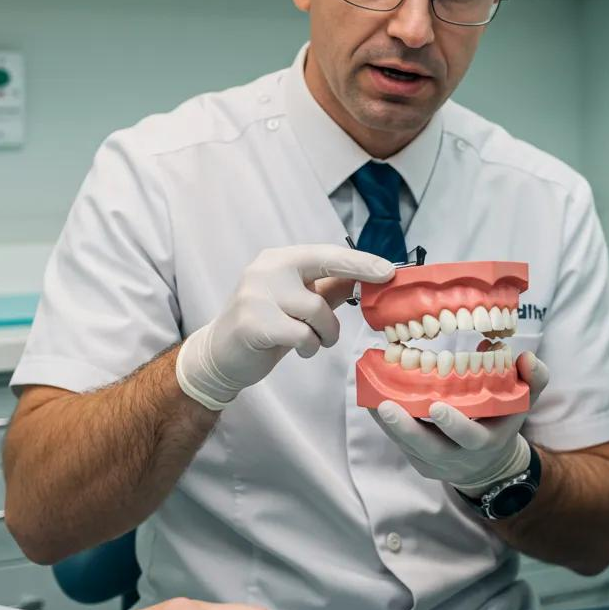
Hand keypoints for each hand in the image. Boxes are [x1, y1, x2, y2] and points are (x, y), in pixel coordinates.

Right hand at [177, 244, 393, 408]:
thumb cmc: (266, 326)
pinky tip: (301, 350)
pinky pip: (302, 335)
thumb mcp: (300, 304)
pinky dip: (310, 346)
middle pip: (326, 265)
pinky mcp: (252, 322)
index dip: (360, 260)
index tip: (389, 269)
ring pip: (317, 309)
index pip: (326, 254)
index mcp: (280, 260)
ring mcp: (256, 294)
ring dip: (326, 332)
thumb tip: (368, 280)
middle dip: (360, 272)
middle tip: (384, 280)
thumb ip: (330, 289)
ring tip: (316, 341)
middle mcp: (267, 269)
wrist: (219, 355)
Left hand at [370, 351, 548, 492]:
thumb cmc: (503, 421)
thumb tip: (526, 357)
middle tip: (385, 406)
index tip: (437, 406)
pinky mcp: (419, 461)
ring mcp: (436, 462)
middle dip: (406, 428)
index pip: (470, 437)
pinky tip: (371, 401)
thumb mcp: (524, 401)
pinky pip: (400, 445)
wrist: (490, 464)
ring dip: (388, 425)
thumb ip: (534, 379)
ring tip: (370, 400)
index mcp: (486, 440)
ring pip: (408, 446)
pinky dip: (385, 425)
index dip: (454, 425)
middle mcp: (459, 455)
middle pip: (429, 447)